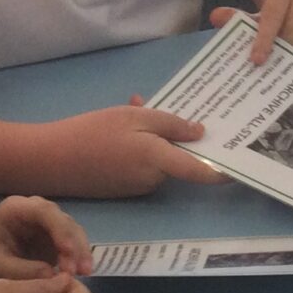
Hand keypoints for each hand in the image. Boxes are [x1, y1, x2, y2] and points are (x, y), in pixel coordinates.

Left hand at [0, 195, 93, 292]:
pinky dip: (77, 258)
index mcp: (16, 210)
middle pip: (64, 221)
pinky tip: (81, 275)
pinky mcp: (52, 239)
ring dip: (81, 252)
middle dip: (75, 244)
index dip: (61, 231)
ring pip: (72, 232)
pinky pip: (71, 245)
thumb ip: (22, 271)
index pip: (45, 212)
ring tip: (83, 275)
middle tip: (80, 272)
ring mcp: (46, 225)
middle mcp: (35, 212)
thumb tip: (55, 276)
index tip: (68, 255)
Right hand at [44, 98, 227, 197]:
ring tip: (134, 104)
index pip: (200, 171)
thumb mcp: (133, 117)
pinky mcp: (121, 188)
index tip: (242, 166)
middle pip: (177, 158)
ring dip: (153, 135)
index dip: (222, 170)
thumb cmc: (92, 132)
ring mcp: (136, 187)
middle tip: (165, 104)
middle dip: (175, 133)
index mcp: (158, 160)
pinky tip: (118, 126)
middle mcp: (153, 179)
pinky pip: (141, 163)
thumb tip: (200, 133)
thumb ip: (169, 124)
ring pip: (157, 157)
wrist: (49, 159)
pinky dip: (137, 146)